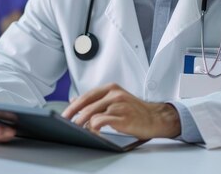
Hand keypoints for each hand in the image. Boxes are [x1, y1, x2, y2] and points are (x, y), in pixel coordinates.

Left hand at [61, 83, 180, 139]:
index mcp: (111, 88)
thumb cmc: (135, 110)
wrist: (155, 118)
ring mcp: (118, 104)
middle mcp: (114, 94)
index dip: (73, 106)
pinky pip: (101, 121)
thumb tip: (76, 99)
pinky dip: (94, 128)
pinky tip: (93, 131)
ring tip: (78, 130)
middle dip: (74, 115)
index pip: (86, 96)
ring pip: (92, 113)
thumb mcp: (116, 99)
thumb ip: (97, 99)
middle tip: (67, 123)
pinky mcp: (122, 116)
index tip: (66, 114)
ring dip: (82, 124)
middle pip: (87, 104)